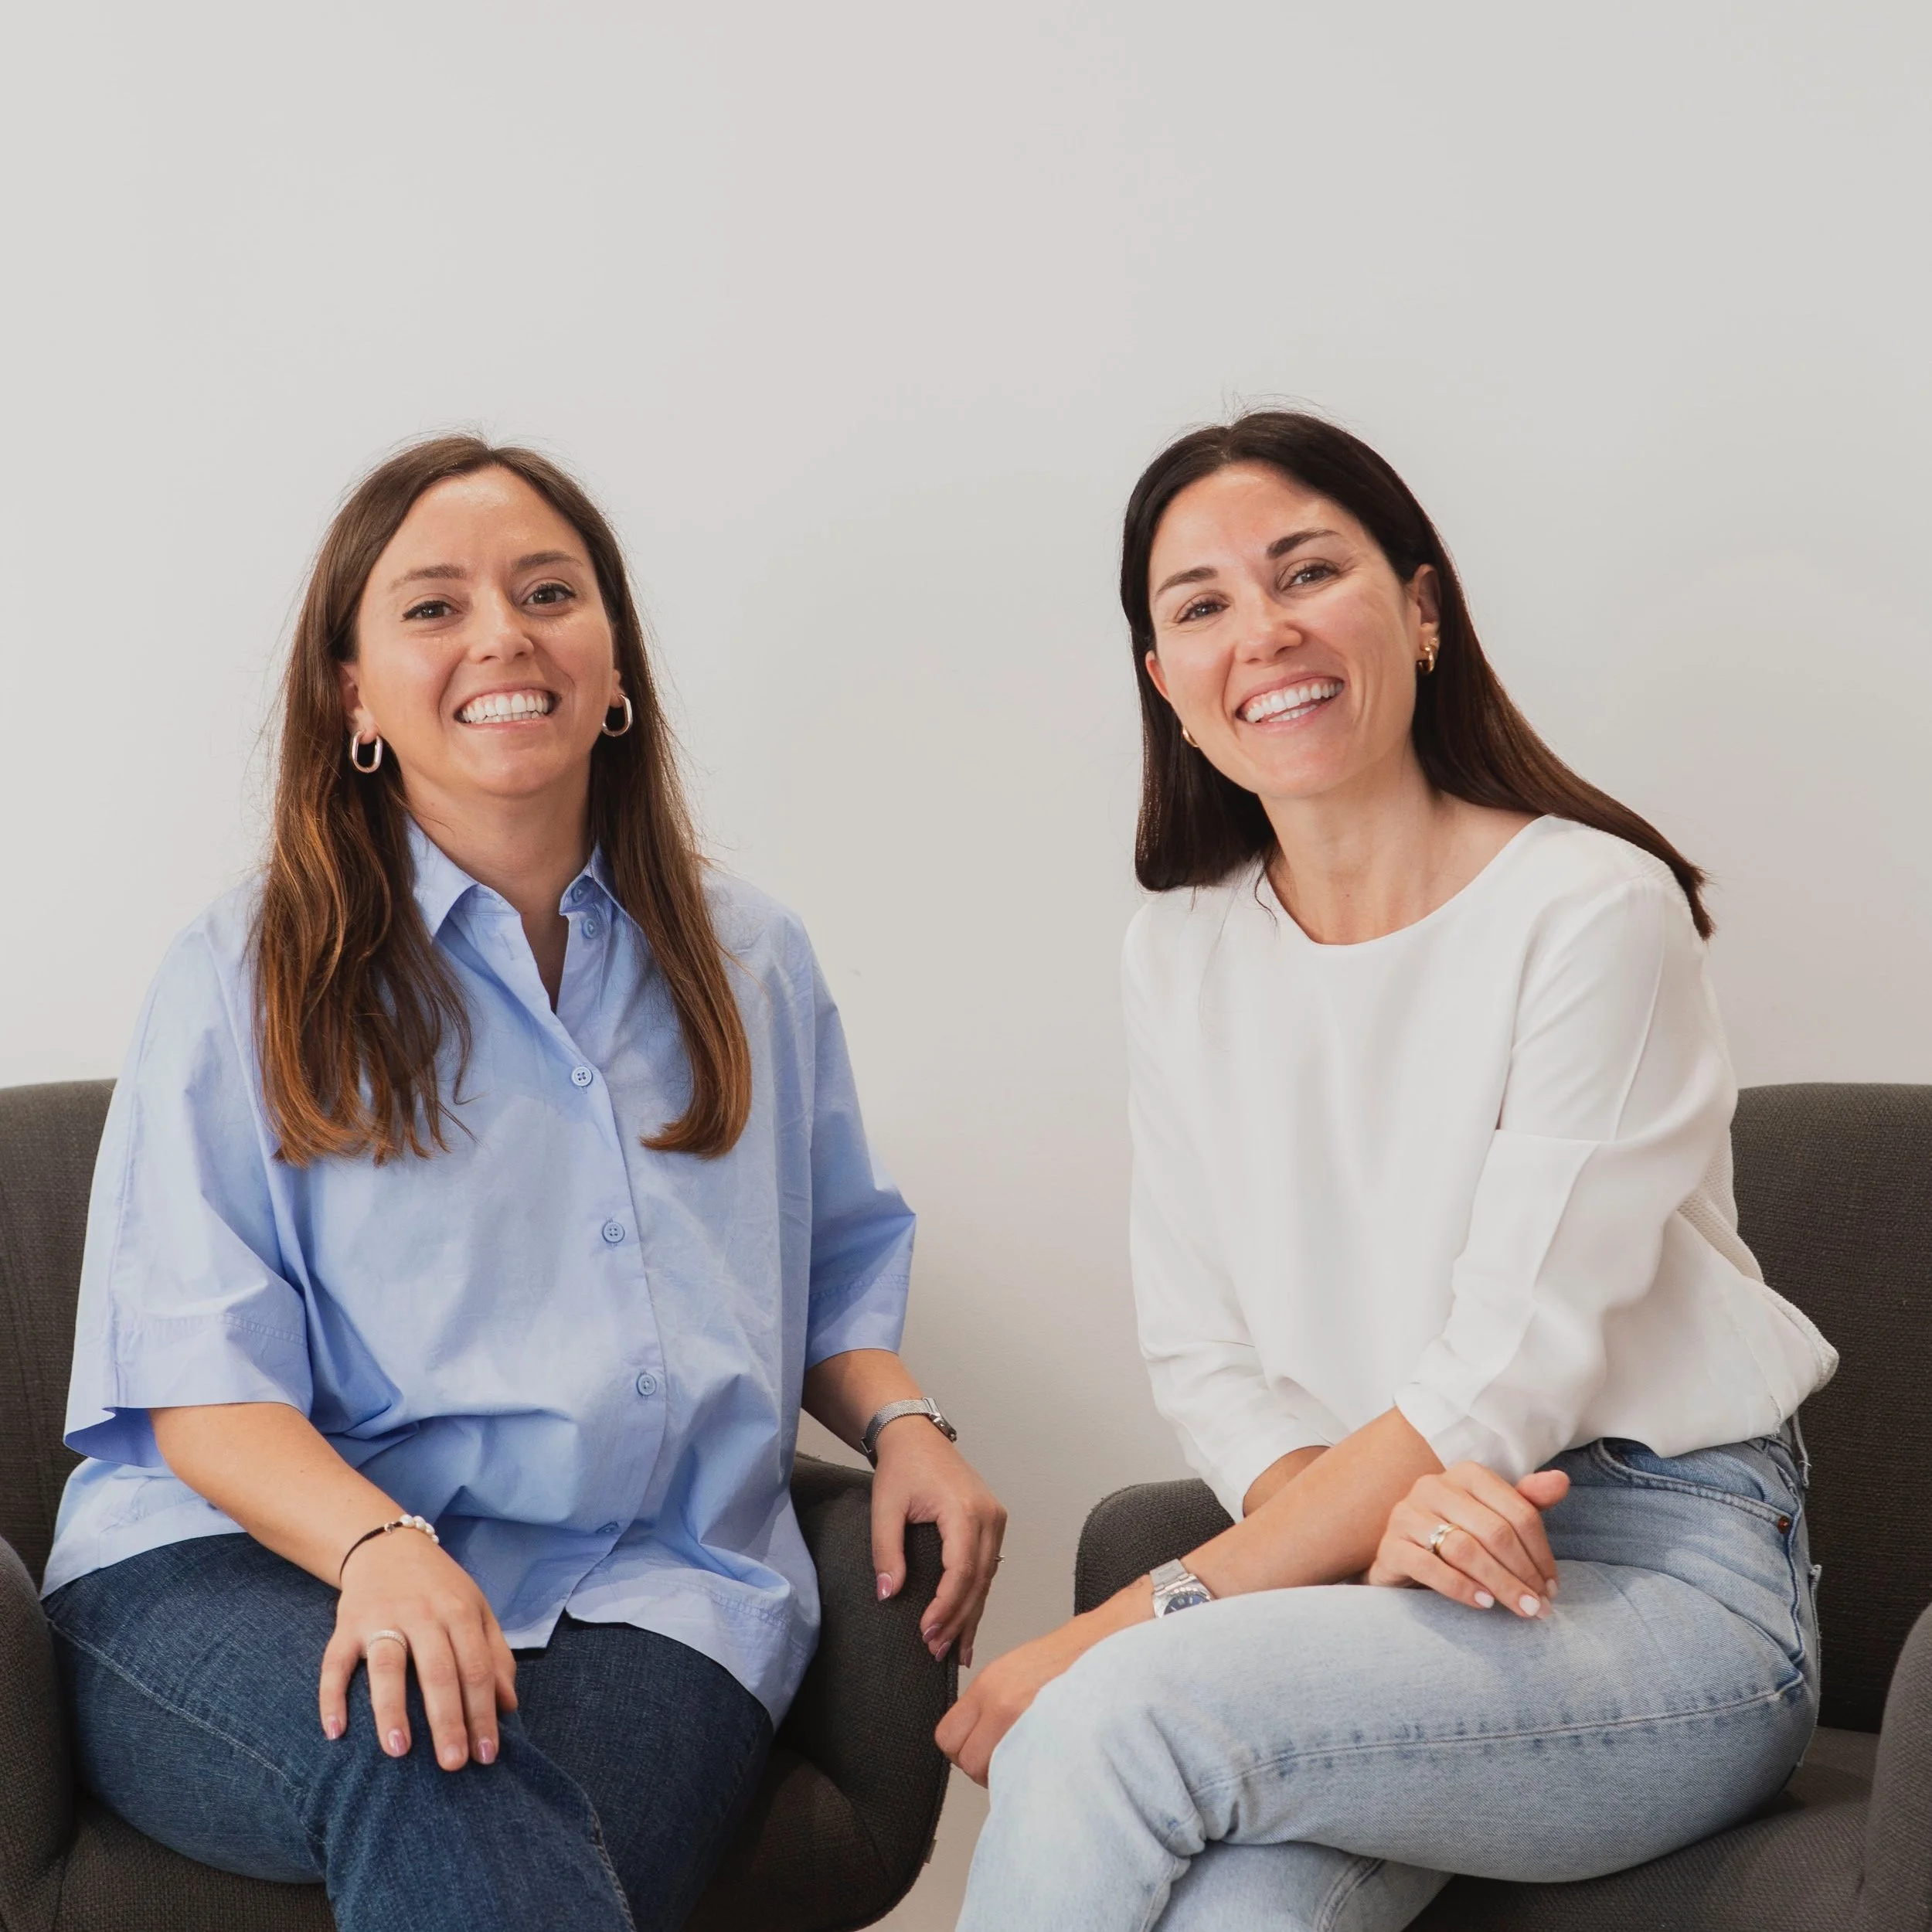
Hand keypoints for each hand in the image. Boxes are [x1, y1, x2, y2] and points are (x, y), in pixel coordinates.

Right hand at [319, 1527, 518, 1769]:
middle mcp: (422, 1614)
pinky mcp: (346, 1625)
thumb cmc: (440, 1588)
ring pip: (387, 1666)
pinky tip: (335, 1731)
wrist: (387, 1545)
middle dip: (447, 1720)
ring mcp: (381, 1619)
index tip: (487, 1755)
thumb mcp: (476, 1609)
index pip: (476, 1668)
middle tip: (452, 1765)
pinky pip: (335, 1663)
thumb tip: (509, 1706)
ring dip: (391, 1709)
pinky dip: (332, 1696)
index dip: (483, 1712)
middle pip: (437, 1671)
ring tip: (398, 1750)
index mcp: (459, 1612)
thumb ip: (495, 1655)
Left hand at [870, 1417, 1006, 1664]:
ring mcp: (995, 1520)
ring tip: (953, 1651)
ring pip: (987, 1578)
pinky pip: (987, 1568)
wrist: (916, 1436)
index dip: (945, 1607)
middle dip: (958, 1620)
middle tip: (936, 1651)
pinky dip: (976, 1596)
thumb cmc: (901, 1468)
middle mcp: (989, 1516)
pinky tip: (968, 1623)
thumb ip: (886, 1551)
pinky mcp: (993, 1523)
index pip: (961, 1571)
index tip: (926, 1633)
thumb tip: (889, 1595)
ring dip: (969, 1614)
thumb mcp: (885, 1508)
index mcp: (964, 1510)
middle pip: (979, 1580)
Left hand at [936, 1585, 1145, 1784]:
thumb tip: (976, 1737)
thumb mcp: (1019, 1668)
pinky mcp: (1056, 1742)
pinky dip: (1034, 1777)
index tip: (982, 1747)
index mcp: (991, 1685)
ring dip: (1011, 1774)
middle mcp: (1003, 1704)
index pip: (947, 1737)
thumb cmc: (1077, 1654)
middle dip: (986, 1766)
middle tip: (1010, 1755)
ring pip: (995, 1775)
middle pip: (968, 1762)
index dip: (964, 1748)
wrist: (1120, 1643)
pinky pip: (1027, 1776)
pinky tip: (1051, 1761)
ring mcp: (1029, 1725)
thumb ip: (992, 1703)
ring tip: (1034, 1756)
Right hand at [1366, 1461, 1569, 1616]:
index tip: (1552, 1587)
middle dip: (1523, 1573)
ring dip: (1499, 1583)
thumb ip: (1528, 1502)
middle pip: (1494, 1531)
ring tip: (1520, 1608)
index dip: (1541, 1552)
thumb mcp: (1494, 1517)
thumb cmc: (1458, 1536)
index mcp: (1466, 1474)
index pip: (1517, 1511)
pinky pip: (1428, 1566)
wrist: (1402, 1557)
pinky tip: (1483, 1603)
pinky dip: (1460, 1587)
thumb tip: (1562, 1481)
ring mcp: (1408, 1513)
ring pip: (1464, 1549)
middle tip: (1540, 1606)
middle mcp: (1434, 1486)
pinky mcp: (1390, 1545)